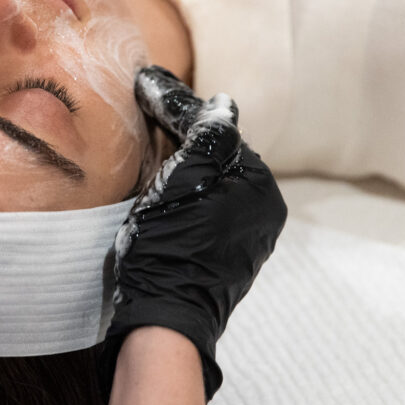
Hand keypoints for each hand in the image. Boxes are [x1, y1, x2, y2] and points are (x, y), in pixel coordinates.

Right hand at [101, 66, 286, 399]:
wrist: (162, 317)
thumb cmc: (172, 246)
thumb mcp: (188, 178)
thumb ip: (209, 134)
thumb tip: (223, 102)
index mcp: (260, 188)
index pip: (217, 130)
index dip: (178, 108)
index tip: (146, 87)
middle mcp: (260, 212)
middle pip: (214, 155)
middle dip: (181, 133)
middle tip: (144, 106)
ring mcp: (242, 237)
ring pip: (207, 181)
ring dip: (179, 160)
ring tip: (146, 138)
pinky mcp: (219, 256)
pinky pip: (202, 207)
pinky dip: (181, 190)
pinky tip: (157, 185)